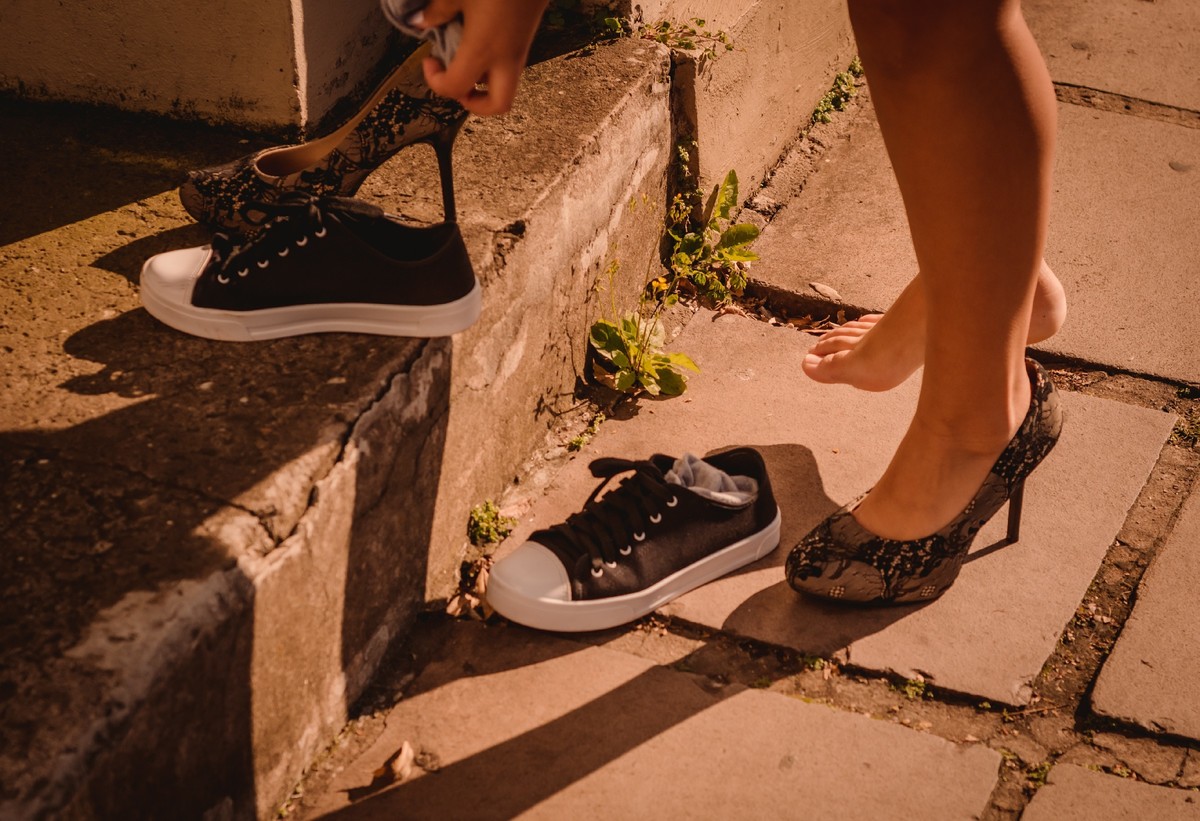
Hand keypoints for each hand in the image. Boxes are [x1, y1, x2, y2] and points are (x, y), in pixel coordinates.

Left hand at [411, 0, 550, 115]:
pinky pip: (509, 66)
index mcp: (483, 50)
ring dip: (484, 84)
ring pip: (506, 86)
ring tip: (465, 60)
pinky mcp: (525, 39)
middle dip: (475, 102)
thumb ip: (437, 10)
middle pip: (498, 105)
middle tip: (457, 82)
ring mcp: (519, 50)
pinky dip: (493, 66)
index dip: (436, 83)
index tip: (429, 61)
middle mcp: (505, 58)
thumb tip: (420, 22)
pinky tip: (479, 41)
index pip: (456, 88)